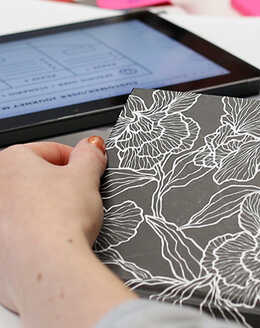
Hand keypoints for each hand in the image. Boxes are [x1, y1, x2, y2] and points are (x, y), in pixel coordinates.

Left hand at [0, 137, 106, 313]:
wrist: (49, 269)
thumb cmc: (59, 222)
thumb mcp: (86, 176)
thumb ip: (90, 155)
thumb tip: (92, 148)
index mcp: (9, 162)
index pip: (49, 151)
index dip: (74, 161)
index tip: (86, 171)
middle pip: (33, 180)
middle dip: (56, 187)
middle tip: (76, 198)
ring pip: (24, 209)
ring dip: (43, 212)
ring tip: (65, 222)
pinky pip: (19, 238)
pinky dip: (34, 238)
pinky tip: (51, 243)